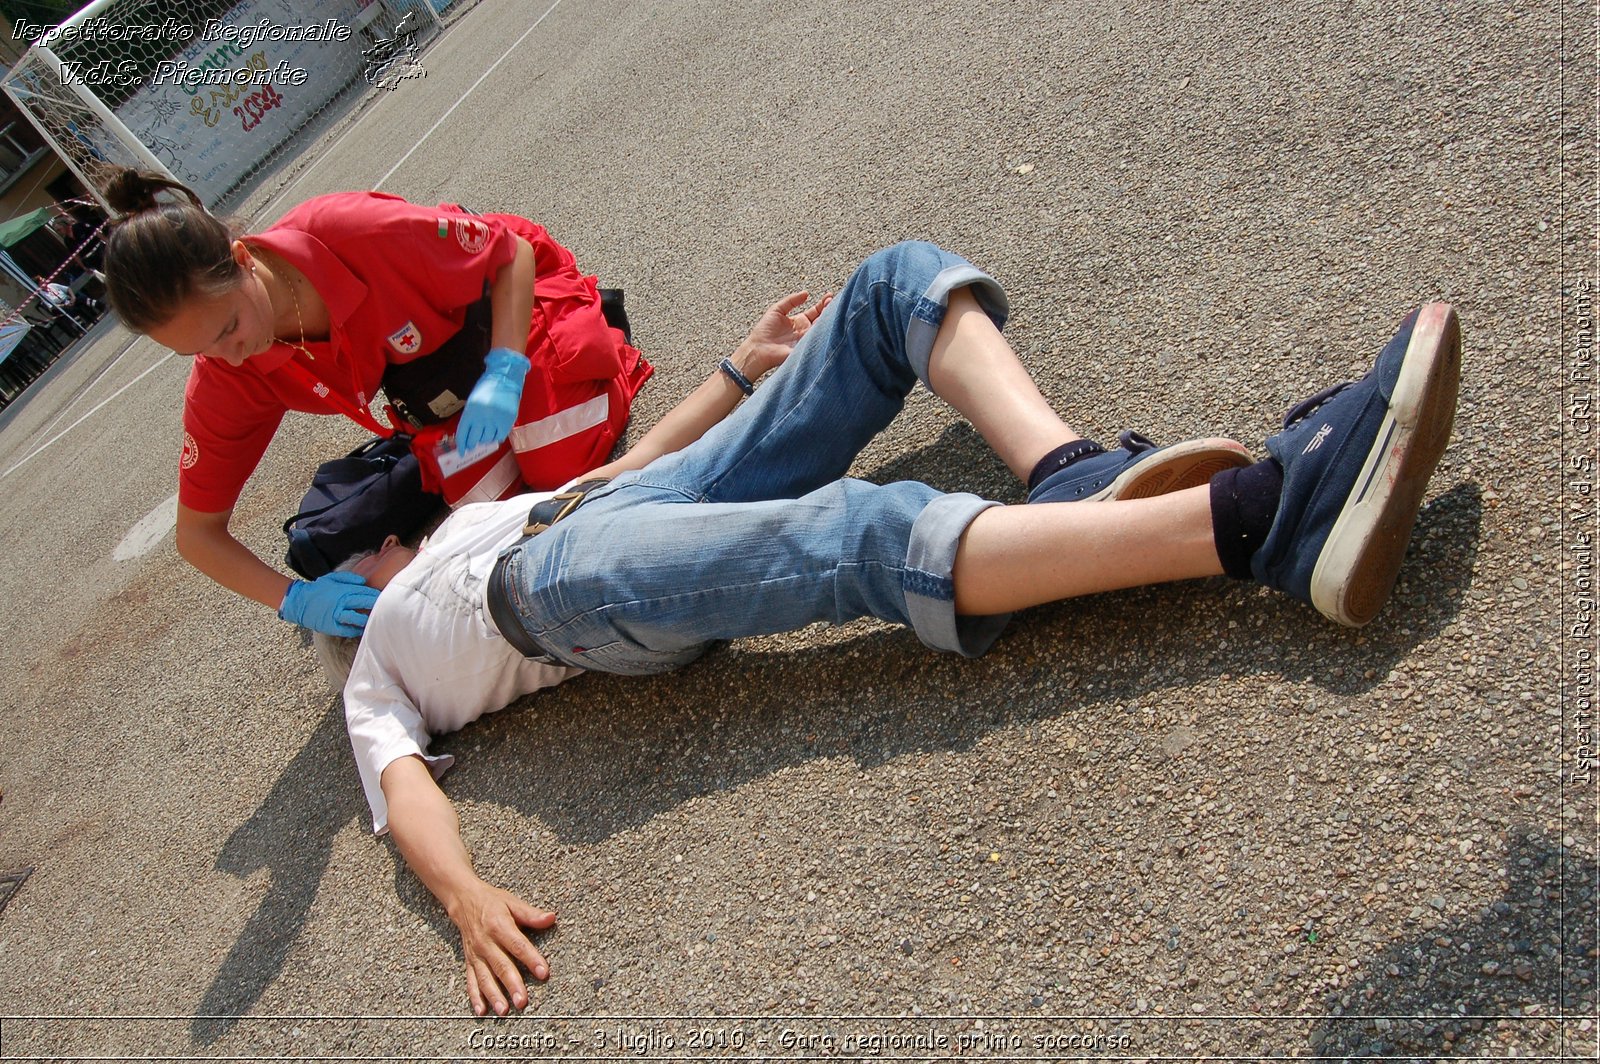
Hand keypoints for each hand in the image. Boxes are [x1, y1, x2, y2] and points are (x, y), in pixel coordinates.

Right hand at [277, 571, 378, 635]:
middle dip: (376, 606)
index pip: (365, 592)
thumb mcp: (332, 578)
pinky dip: (355, 630)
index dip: (376, 595)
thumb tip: (364, 582)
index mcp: (343, 590)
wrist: (298, 601)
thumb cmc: (317, 588)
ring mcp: (336, 615)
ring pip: (357, 618)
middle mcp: (341, 602)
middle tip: (386, 608)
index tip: (384, 597)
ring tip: (374, 620)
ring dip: (367, 619)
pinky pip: (347, 630)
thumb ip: (349, 578)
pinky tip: (361, 629)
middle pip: (364, 603)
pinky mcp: (330, 626)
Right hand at [447, 880, 557, 1015]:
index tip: (543, 972)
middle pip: (501, 966)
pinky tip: (482, 1010)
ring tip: (504, 1010)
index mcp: (499, 926)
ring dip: (494, 995)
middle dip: (512, 984)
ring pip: (485, 977)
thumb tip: (551, 918)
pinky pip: (471, 981)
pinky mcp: (469, 962)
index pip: (518, 945)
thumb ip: (531, 914)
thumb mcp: (512, 903)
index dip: (531, 959)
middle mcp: (486, 943)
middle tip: (522, 1001)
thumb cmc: (492, 903)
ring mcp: (476, 954)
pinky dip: (475, 997)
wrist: (464, 901)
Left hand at [457, 347, 530, 453]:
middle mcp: (482, 417)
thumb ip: (470, 417)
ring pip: (487, 439)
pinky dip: (496, 437)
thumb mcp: (473, 401)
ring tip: (485, 435)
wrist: (505, 379)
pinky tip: (495, 433)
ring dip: (485, 440)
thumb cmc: (488, 388)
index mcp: (470, 411)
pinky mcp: (507, 422)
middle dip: (472, 443)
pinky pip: (500, 436)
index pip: (463, 433)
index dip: (461, 444)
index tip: (461, 451)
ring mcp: (495, 420)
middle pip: (474, 439)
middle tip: (472, 445)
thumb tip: (469, 433)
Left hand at [731, 290, 833, 380]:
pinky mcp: (806, 349)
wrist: (759, 349)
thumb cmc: (764, 330)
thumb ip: (791, 301)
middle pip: (822, 319)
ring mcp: (807, 340)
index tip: (830, 296)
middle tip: (834, 302)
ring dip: (828, 320)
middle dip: (829, 310)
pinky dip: (824, 334)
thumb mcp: (777, 309)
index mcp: (799, 321)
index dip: (823, 304)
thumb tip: (806, 293)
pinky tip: (828, 324)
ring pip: (822, 329)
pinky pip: (817, 341)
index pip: (815, 311)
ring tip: (833, 310)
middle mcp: (805, 330)